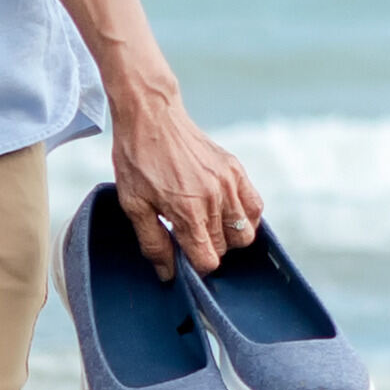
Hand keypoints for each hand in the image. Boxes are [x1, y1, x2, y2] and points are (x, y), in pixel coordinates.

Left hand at [103, 89, 259, 270]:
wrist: (151, 116)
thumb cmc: (137, 159)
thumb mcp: (133, 205)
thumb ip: (153, 242)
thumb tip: (168, 273)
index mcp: (188, 211)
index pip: (208, 260)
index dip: (195, 266)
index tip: (184, 256)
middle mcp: (214, 199)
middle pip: (225, 248)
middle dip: (208, 249)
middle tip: (189, 237)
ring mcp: (229, 183)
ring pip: (246, 232)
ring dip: (229, 237)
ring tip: (208, 226)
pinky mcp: (235, 169)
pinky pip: (256, 206)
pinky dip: (246, 217)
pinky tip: (226, 214)